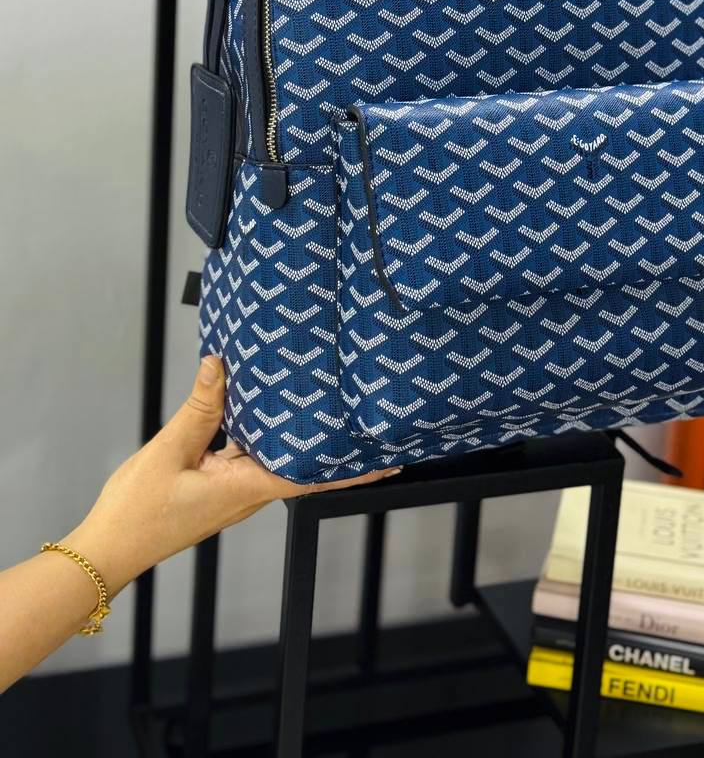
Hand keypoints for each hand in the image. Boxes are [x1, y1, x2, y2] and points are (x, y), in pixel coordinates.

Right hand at [62, 357, 397, 594]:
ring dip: (294, 434)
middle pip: (299, 464)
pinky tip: (259, 406)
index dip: (351, 469)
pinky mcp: (216, 487)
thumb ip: (199, 407)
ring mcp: (232, 492)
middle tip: (360, 415)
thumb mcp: (169, 451)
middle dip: (330, 444)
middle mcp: (248, 494)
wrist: (107, 549)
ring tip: (319, 400)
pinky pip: (247, 456)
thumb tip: (221, 364)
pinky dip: (259, 432)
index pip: (312, 478)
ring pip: (272, 456)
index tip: (386, 460)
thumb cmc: (137, 511)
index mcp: (246, 490)